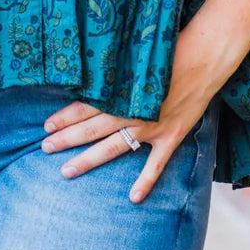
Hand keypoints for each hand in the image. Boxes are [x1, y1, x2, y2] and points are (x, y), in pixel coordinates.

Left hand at [40, 23, 221, 202]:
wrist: (205, 58)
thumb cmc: (170, 50)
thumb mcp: (137, 57)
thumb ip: (117, 72)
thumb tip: (93, 77)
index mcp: (123, 91)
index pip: (85, 106)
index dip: (64, 117)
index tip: (46, 126)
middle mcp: (132, 111)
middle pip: (92, 129)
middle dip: (66, 139)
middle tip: (44, 149)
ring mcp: (152, 126)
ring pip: (114, 148)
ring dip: (89, 160)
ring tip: (66, 171)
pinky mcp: (172, 136)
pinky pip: (156, 164)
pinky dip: (146, 181)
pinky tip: (133, 199)